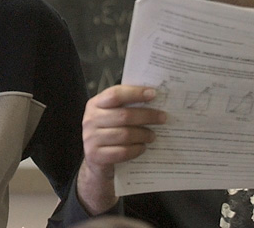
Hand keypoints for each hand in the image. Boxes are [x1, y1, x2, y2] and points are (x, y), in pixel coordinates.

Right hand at [76, 85, 165, 214]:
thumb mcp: (111, 116)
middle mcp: (90, 120)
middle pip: (124, 115)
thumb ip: (125, 107)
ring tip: (153, 135)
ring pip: (125, 134)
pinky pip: (122, 152)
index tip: (153, 94)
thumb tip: (152, 98)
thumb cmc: (108, 133)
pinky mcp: (96, 156)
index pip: (115, 94)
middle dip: (147, 116)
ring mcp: (91, 138)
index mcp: (95, 104)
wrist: (95, 161)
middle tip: (162, 118)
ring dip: (143, 135)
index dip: (135, 93)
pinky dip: (136, 149)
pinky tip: (143, 147)